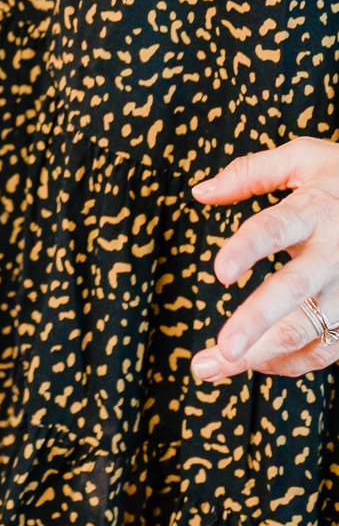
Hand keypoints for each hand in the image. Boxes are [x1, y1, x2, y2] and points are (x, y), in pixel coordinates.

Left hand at [191, 137, 338, 378]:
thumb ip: (252, 172)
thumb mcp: (304, 159)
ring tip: (214, 366)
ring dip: (261, 354)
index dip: (248, 249)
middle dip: (256, 322)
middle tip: (221, 349)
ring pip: (307, 329)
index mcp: (317, 209)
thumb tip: (199, 192)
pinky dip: (290, 362)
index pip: (277, 228)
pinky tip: (256, 364)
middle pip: (294, 291)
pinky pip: (326, 349)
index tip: (218, 272)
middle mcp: (335, 253)